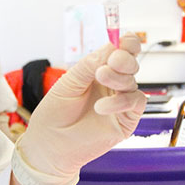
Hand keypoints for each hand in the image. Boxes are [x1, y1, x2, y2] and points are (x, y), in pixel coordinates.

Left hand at [12, 35, 146, 184]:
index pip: (120, 52)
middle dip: (123, 59)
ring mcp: (120, 102)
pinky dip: (121, 101)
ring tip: (100, 77)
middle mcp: (113, 85)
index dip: (127, 43)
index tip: (124, 39)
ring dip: (119, 77)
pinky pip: (135, 103)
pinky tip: (101, 106)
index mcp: (99, 71)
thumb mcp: (69, 83)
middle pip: (131, 64)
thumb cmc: (55, 114)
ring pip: (133, 81)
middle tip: (110, 61)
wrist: (50, 145)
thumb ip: (89, 65)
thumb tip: (111, 47)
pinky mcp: (126, 120)